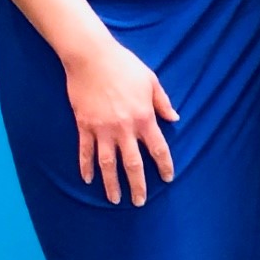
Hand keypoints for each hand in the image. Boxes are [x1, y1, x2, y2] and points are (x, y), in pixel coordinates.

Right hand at [65, 41, 177, 204]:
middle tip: (139, 202)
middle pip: (132, 164)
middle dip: (137, 185)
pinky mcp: (84, 126)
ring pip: (108, 164)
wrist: (92, 58)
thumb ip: (162, 102)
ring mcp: (102, 129)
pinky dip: (86, 167)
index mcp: (144, 117)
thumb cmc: (125, 66)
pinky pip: (85, 152)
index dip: (164, 165)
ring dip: (111, 184)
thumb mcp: (151, 81)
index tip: (167, 178)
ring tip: (114, 199)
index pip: (158, 148)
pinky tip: (88, 180)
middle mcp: (124, 128)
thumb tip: (174, 119)